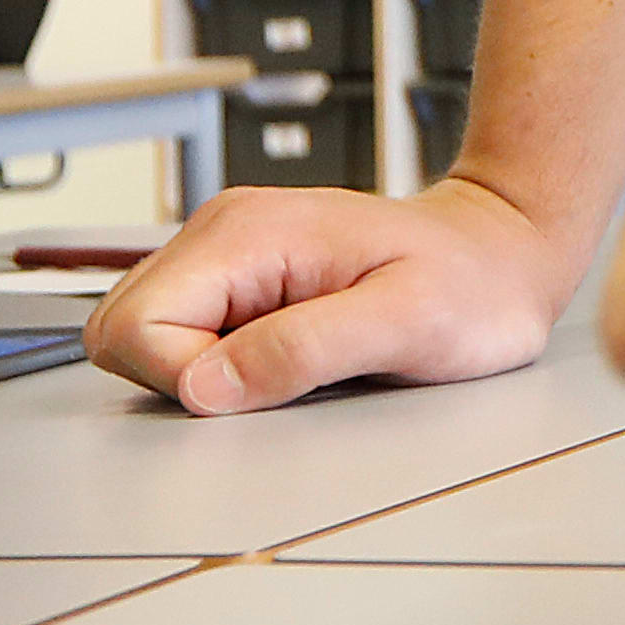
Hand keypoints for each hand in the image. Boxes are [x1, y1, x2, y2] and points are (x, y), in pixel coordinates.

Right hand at [91, 175, 577, 412]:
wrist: (504, 252)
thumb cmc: (472, 284)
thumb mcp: (405, 323)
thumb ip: (302, 351)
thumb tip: (204, 387)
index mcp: (246, 235)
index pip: (136, 325)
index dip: (181, 378)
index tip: (256, 389)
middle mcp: (222, 235)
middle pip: (120, 330)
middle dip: (177, 378)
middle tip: (270, 382)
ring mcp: (226, 255)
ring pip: (142, 337)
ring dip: (196, 374)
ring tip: (286, 366)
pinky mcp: (240, 280)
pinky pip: (183, 336)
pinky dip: (214, 364)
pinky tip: (280, 359)